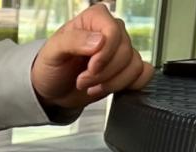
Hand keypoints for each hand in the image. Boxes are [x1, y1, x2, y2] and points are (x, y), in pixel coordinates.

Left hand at [30, 2, 153, 112]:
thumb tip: (99, 41)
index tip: (90, 68)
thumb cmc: (51, 66)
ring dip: (112, 83)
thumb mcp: (54, 51)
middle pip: (125, 52)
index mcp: (96, 18)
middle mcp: (112, 32)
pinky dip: (129, 84)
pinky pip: (144, 74)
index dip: (105, 55)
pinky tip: (110, 88)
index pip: (114, 32)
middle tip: (83, 80)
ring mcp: (120, 51)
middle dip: (103, 74)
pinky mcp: (125, 70)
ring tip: (91, 86)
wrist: (53, 89)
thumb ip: (74, 41)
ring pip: (133, 66)